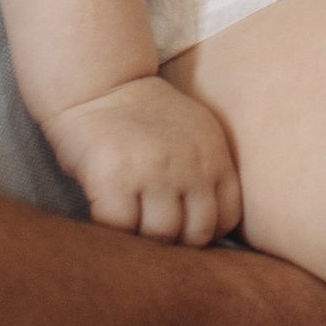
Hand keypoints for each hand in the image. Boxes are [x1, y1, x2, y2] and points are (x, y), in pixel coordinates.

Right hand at [48, 75, 242, 244]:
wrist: (100, 83)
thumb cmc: (144, 117)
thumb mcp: (193, 134)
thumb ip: (204, 172)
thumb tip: (206, 233)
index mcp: (212, 155)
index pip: (226, 218)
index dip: (204, 233)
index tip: (182, 231)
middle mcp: (188, 164)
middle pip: (195, 234)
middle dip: (175, 242)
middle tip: (152, 234)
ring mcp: (152, 171)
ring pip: (160, 236)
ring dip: (143, 240)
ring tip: (130, 228)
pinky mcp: (114, 178)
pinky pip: (120, 228)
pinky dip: (112, 231)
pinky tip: (107, 217)